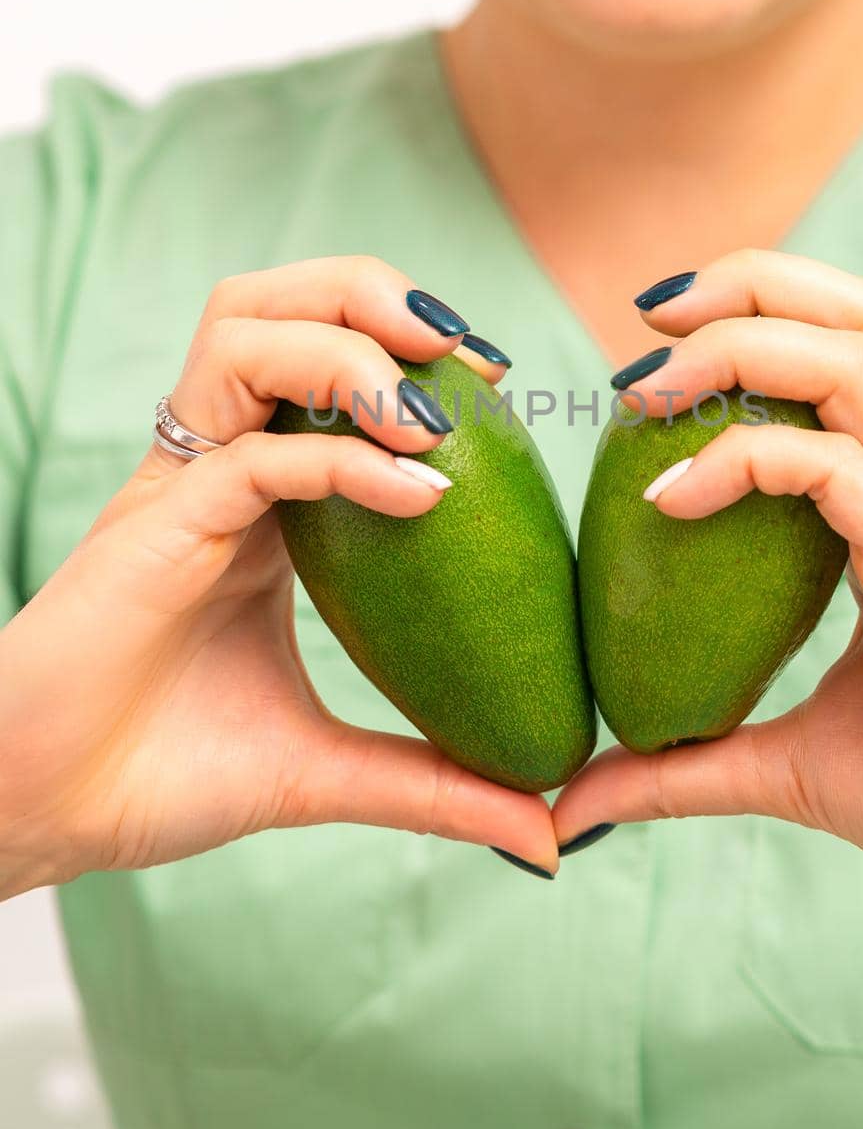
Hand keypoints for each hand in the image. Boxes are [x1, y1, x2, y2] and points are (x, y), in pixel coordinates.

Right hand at [0, 256, 558, 900]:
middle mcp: (219, 468)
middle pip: (277, 306)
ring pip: (246, 335)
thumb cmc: (163, 774)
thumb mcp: (325, 769)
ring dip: (349, 343)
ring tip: (435, 407)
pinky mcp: (157, 525)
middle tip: (468, 352)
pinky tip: (421, 493)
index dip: (408, 350)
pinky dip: (342, 458)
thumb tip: (546, 834)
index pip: (323, 362)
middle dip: (371, 294)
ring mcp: (183, 487)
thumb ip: (433, 785)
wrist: (49, 818)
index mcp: (260, 500)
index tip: (501, 387)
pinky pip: (254, 453)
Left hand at [552, 249, 862, 932]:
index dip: (747, 326)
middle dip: (749, 283)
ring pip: (856, 352)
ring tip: (645, 387)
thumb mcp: (784, 766)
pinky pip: (832, 463)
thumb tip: (576, 803)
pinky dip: (740, 459)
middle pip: (860, 314)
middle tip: (647, 320)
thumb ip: (682, 767)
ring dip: (740, 342)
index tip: (644, 369)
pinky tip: (666, 500)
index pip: (839, 357)